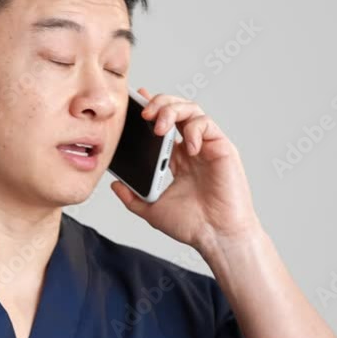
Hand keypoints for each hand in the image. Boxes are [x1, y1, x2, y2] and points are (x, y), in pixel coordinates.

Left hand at [109, 88, 262, 254]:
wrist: (215, 237)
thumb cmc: (191, 225)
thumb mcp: (151, 210)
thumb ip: (132, 197)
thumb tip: (114, 184)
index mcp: (176, 158)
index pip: (163, 124)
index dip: (151, 108)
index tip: (136, 100)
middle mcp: (191, 148)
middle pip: (177, 109)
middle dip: (160, 103)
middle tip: (144, 113)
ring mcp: (207, 147)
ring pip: (192, 110)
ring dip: (173, 111)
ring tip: (159, 126)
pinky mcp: (222, 148)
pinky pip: (207, 125)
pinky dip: (193, 129)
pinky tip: (186, 147)